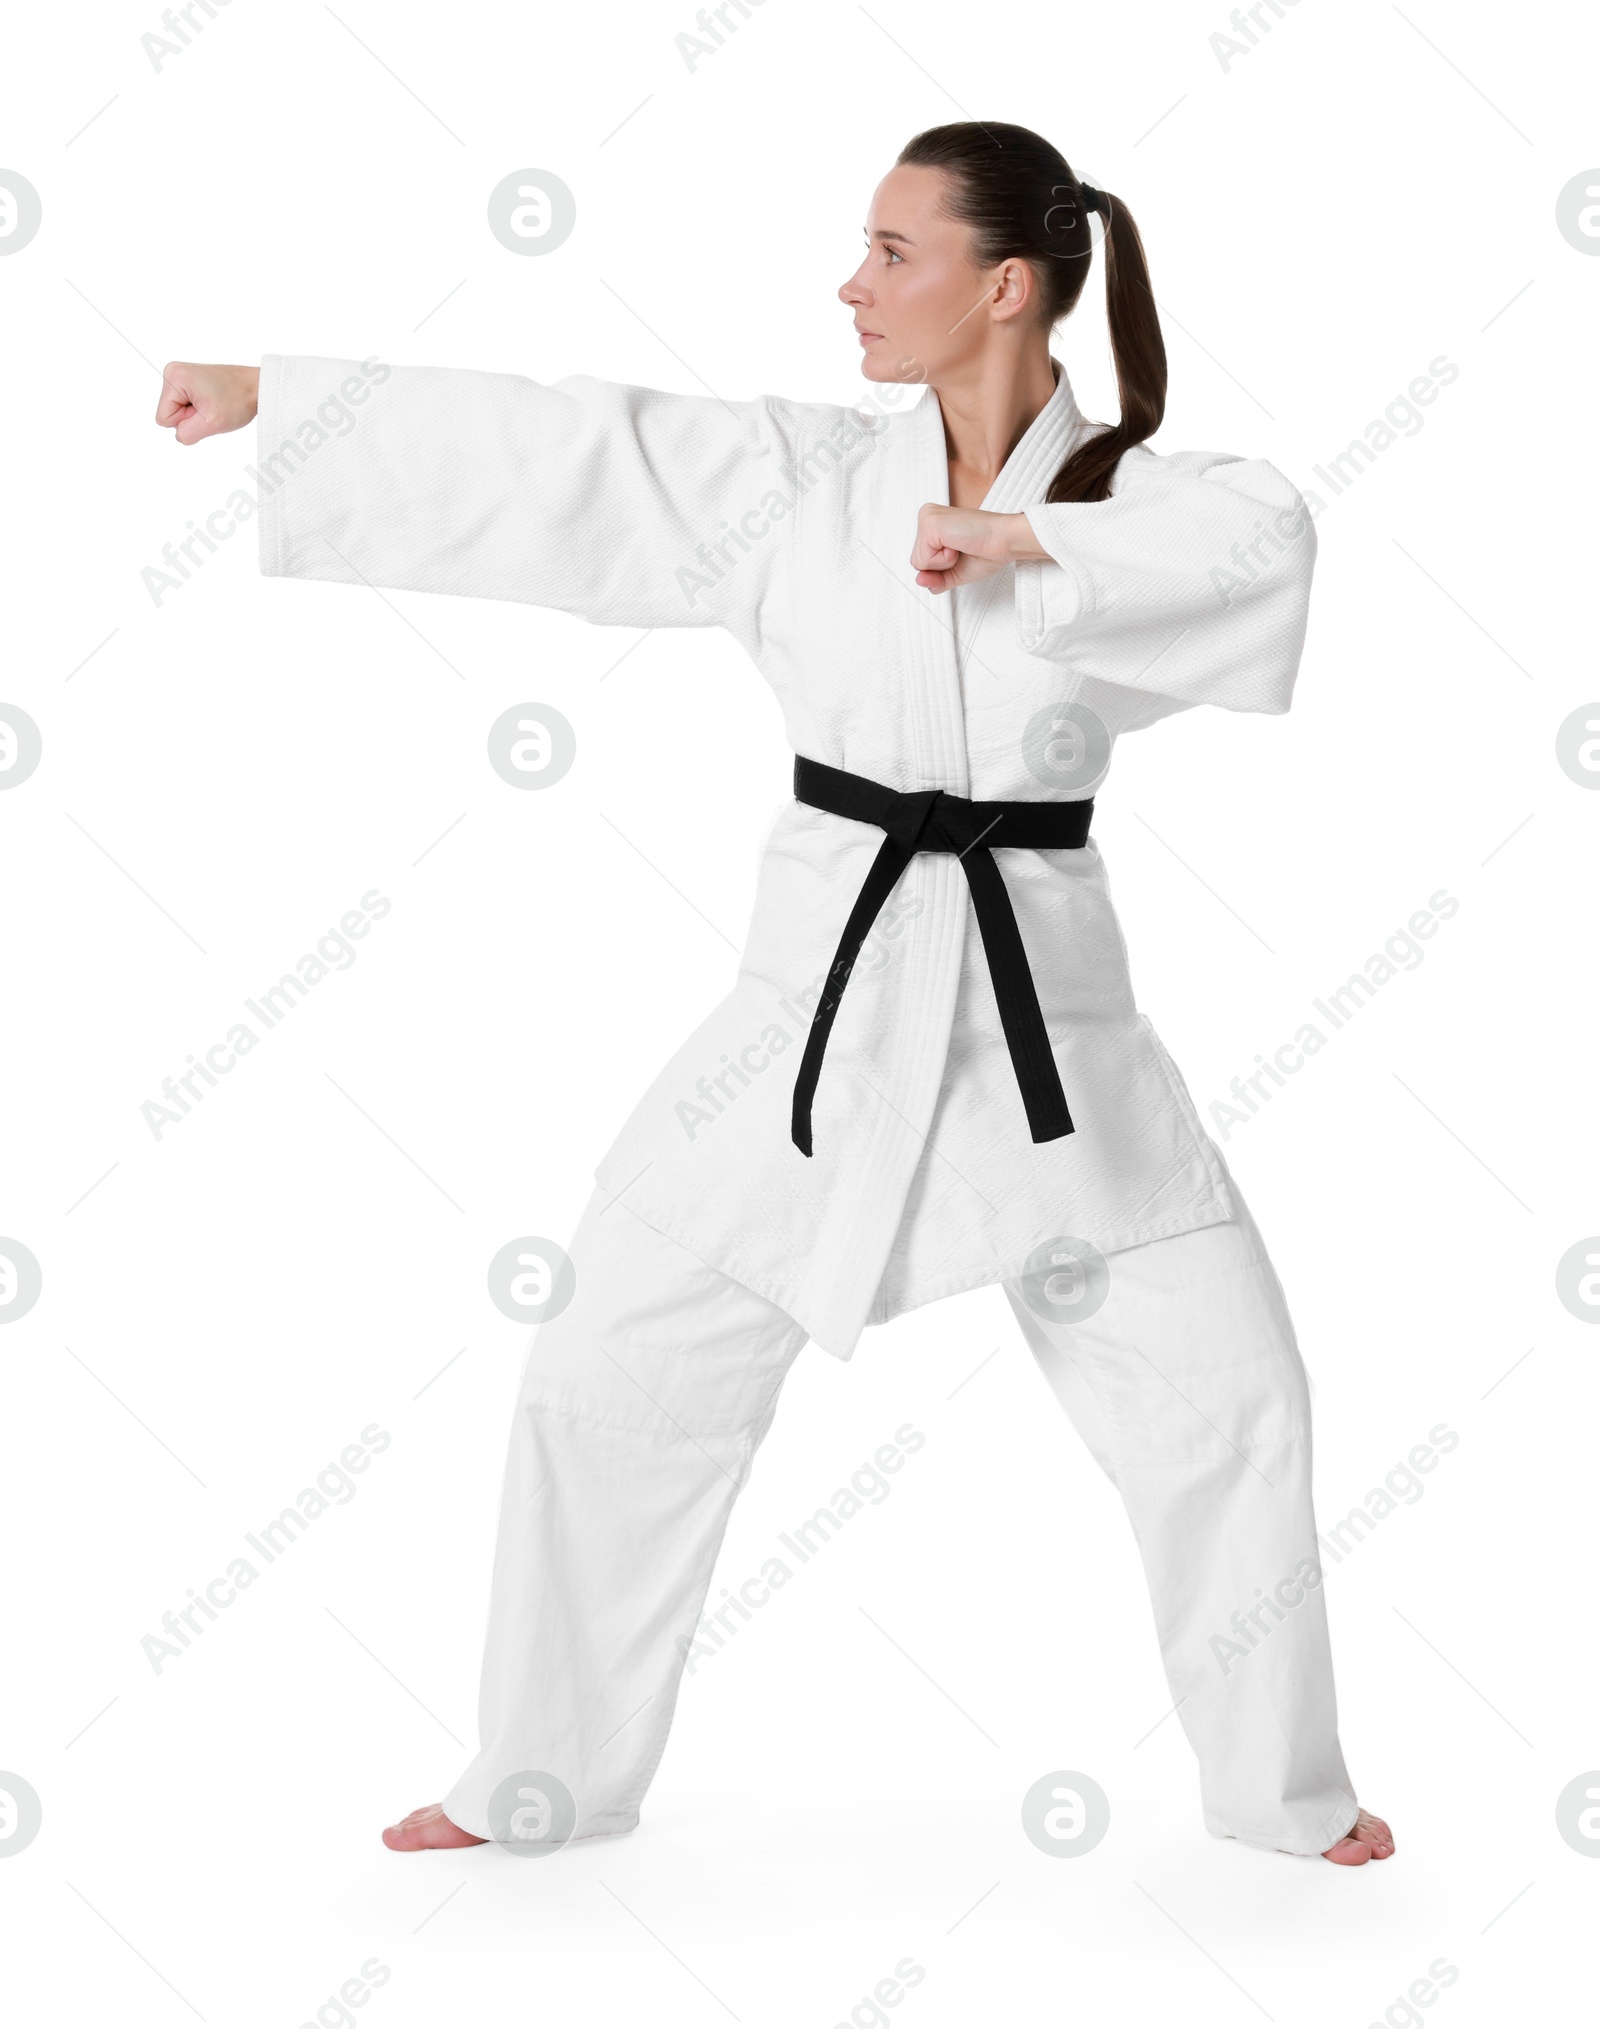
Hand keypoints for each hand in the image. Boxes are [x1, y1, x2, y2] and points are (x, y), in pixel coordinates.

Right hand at [155, 362, 259, 444]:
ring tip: (214, 404)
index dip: (186, 423)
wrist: (256, 386)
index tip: (205, 411)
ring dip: (197, 415)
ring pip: (179, 412)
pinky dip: (200, 409)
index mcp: (173, 377)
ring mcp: (181, 376)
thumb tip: (178, 436)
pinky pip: (186, 406)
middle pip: (170, 414)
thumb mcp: (211, 423)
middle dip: (191, 418)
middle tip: (212, 408)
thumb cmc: (238, 400)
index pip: (164, 419)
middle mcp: (173, 372)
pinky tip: (213, 401)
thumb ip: (187, 433)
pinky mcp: (188, 381)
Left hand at [910, 505, 1047, 592]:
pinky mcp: (930, 522)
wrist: (1005, 540)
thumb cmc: (987, 550)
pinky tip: (959, 543)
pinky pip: (925, 559)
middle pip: (916, 562)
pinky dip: (944, 559)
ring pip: (918, 562)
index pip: (921, 561)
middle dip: (941, 566)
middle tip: (962, 549)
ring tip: (961, 545)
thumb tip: (919, 581)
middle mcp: (927, 517)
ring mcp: (927, 517)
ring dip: (943, 562)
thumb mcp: (954, 573)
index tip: (961, 552)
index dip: (941, 568)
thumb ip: (935, 580)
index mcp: (933, 525)